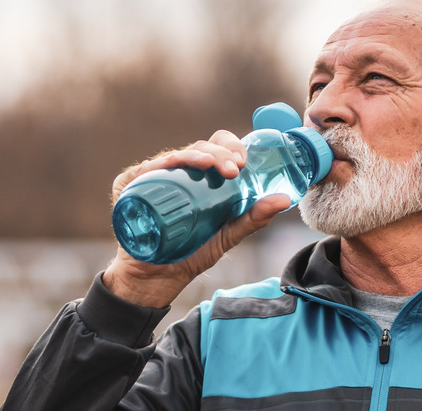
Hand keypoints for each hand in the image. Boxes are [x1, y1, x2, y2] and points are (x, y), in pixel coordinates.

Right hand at [104, 130, 291, 307]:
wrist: (158, 279)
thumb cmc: (192, 252)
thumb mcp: (228, 234)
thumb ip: (255, 218)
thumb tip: (285, 199)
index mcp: (203, 177)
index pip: (218, 148)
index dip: (231, 147)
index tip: (243, 162)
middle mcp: (179, 173)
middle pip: (200, 148)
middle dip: (220, 152)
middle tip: (234, 168)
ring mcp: (155, 178)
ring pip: (176, 155)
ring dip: (196, 154)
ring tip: (212, 165)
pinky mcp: (131, 188)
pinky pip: (143, 170)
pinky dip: (158, 164)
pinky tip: (172, 164)